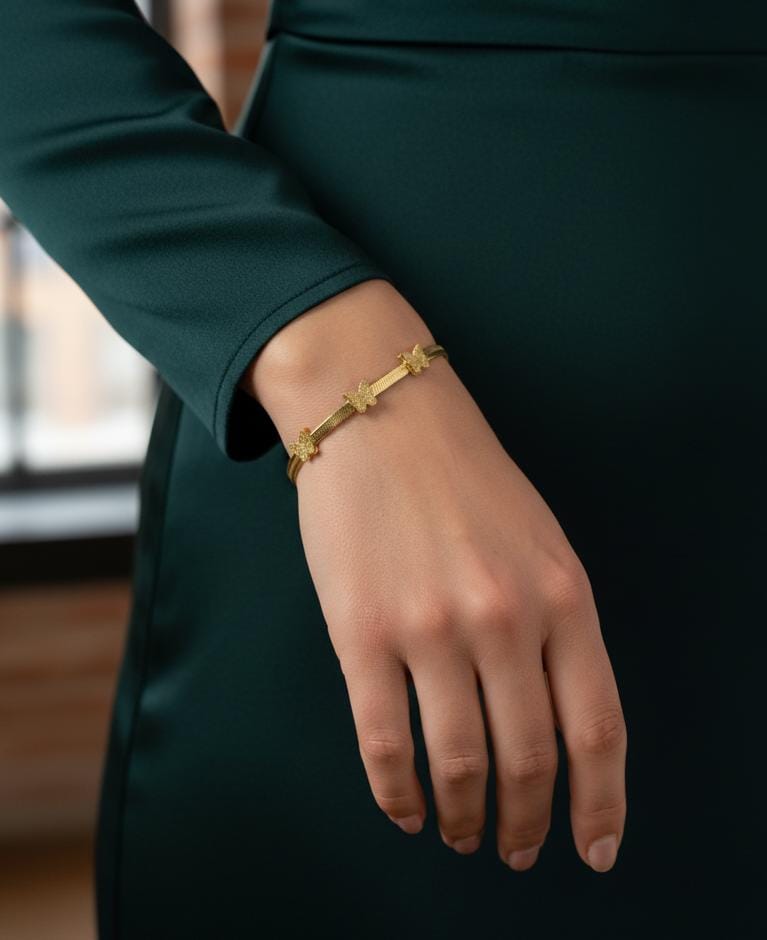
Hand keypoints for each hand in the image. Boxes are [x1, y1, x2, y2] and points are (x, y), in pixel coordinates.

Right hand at [243, 279, 626, 871]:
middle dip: (526, 823)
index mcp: (563, 595)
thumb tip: (553, 717)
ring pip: (458, 762)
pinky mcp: (362, 633)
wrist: (379, 414)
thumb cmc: (462, 476)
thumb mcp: (542, 541)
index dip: (601, 804)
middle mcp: (505, 618)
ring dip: (461, 816)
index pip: (597, 728)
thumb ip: (557, 624)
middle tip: (517, 849)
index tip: (594, 849)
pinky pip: (384, 741)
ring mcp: (431, 629)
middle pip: (530, 758)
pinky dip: (396, 792)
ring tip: (459, 834)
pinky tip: (403, 809)